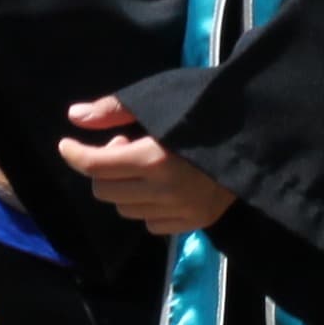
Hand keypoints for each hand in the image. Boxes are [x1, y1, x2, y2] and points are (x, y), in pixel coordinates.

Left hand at [57, 95, 234, 235]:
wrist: (256, 132)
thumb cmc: (205, 108)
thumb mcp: (159, 100)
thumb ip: (113, 110)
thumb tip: (75, 117)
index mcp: (153, 158)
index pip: (97, 166)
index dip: (75, 154)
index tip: (66, 145)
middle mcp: (164, 191)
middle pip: (105, 190)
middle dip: (104, 167)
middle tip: (125, 144)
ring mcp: (182, 211)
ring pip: (125, 209)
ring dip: (124, 188)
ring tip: (145, 165)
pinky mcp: (196, 222)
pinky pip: (150, 224)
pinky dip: (146, 206)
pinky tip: (161, 185)